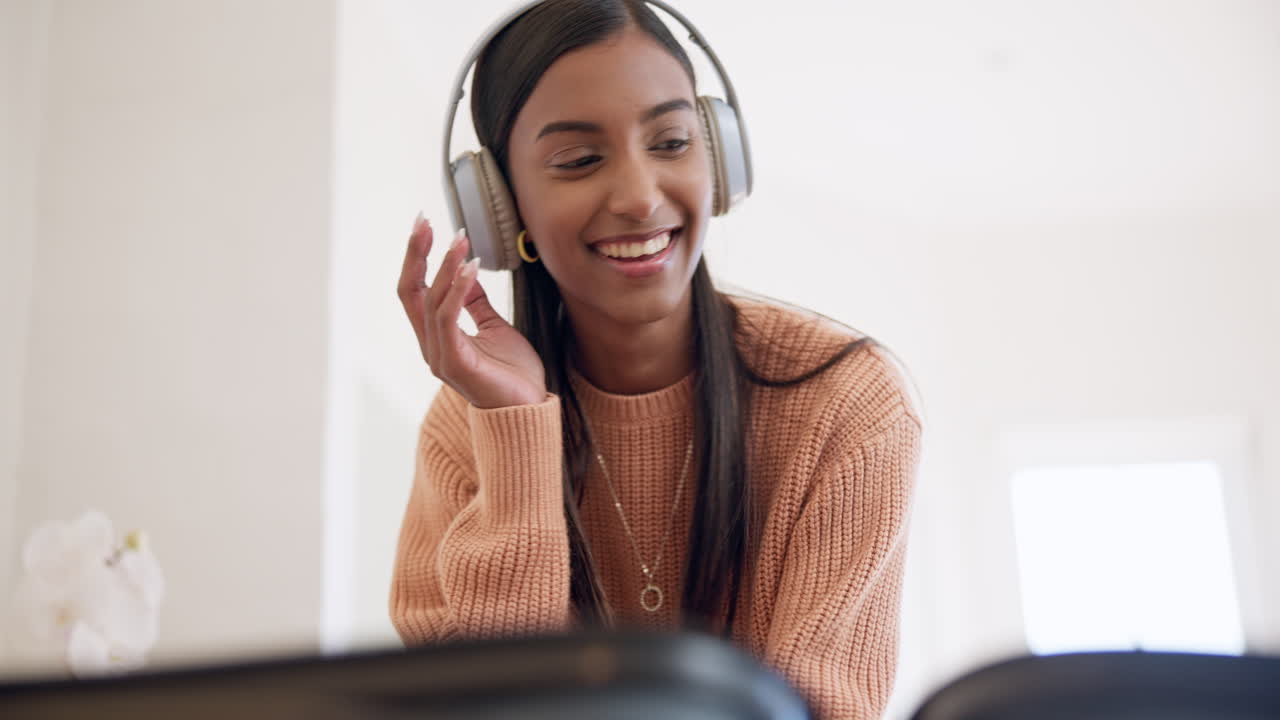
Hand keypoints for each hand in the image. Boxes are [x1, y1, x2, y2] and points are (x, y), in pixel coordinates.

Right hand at [397, 214, 546, 408]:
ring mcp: (439, 356)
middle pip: (410, 292)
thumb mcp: (495, 328)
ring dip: (445, 265)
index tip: (424, 225)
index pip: (414, 291)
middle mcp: (431, 346)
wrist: (530, 412)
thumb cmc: (514, 375)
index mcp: (437, 337)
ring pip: (431, 301)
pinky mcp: (454, 363)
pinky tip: (471, 267)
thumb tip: (465, 273)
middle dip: (416, 254)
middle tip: (423, 221)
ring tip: (460, 239)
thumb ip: (475, 304)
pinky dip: (458, 289)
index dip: (416, 257)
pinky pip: (449, 319)